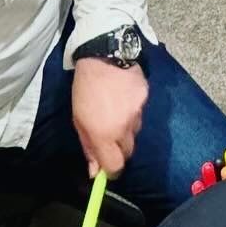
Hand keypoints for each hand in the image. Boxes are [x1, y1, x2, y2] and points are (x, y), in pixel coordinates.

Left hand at [71, 59, 147, 178]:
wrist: (103, 54)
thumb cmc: (85, 88)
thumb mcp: (78, 119)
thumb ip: (89, 147)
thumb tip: (95, 172)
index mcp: (104, 134)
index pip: (116, 166)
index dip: (111, 170)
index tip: (106, 167)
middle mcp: (124, 128)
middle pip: (128, 152)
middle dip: (119, 149)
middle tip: (108, 135)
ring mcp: (138, 113)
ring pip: (135, 132)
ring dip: (126, 129)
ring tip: (116, 111)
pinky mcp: (147, 99)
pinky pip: (141, 114)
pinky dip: (133, 111)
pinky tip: (124, 98)